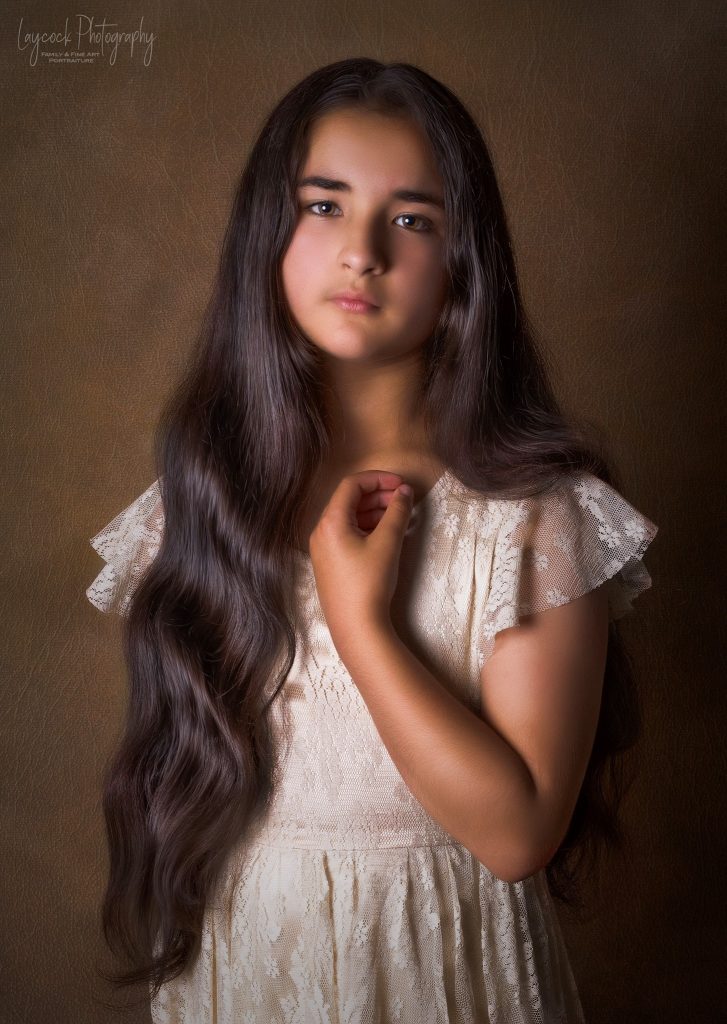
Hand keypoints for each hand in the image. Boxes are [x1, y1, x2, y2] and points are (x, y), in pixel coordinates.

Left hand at [308, 470, 413, 646]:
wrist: (356, 627)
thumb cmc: (370, 582)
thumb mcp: (387, 543)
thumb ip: (397, 511)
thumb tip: (404, 491)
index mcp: (330, 522)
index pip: (352, 485)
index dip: (378, 479)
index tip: (401, 484)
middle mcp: (321, 532)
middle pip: (349, 500)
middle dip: (378, 495)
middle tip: (404, 499)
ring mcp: (323, 549)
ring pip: (349, 518)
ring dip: (375, 512)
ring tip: (400, 517)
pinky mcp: (330, 563)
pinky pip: (347, 535)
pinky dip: (367, 528)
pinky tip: (387, 535)